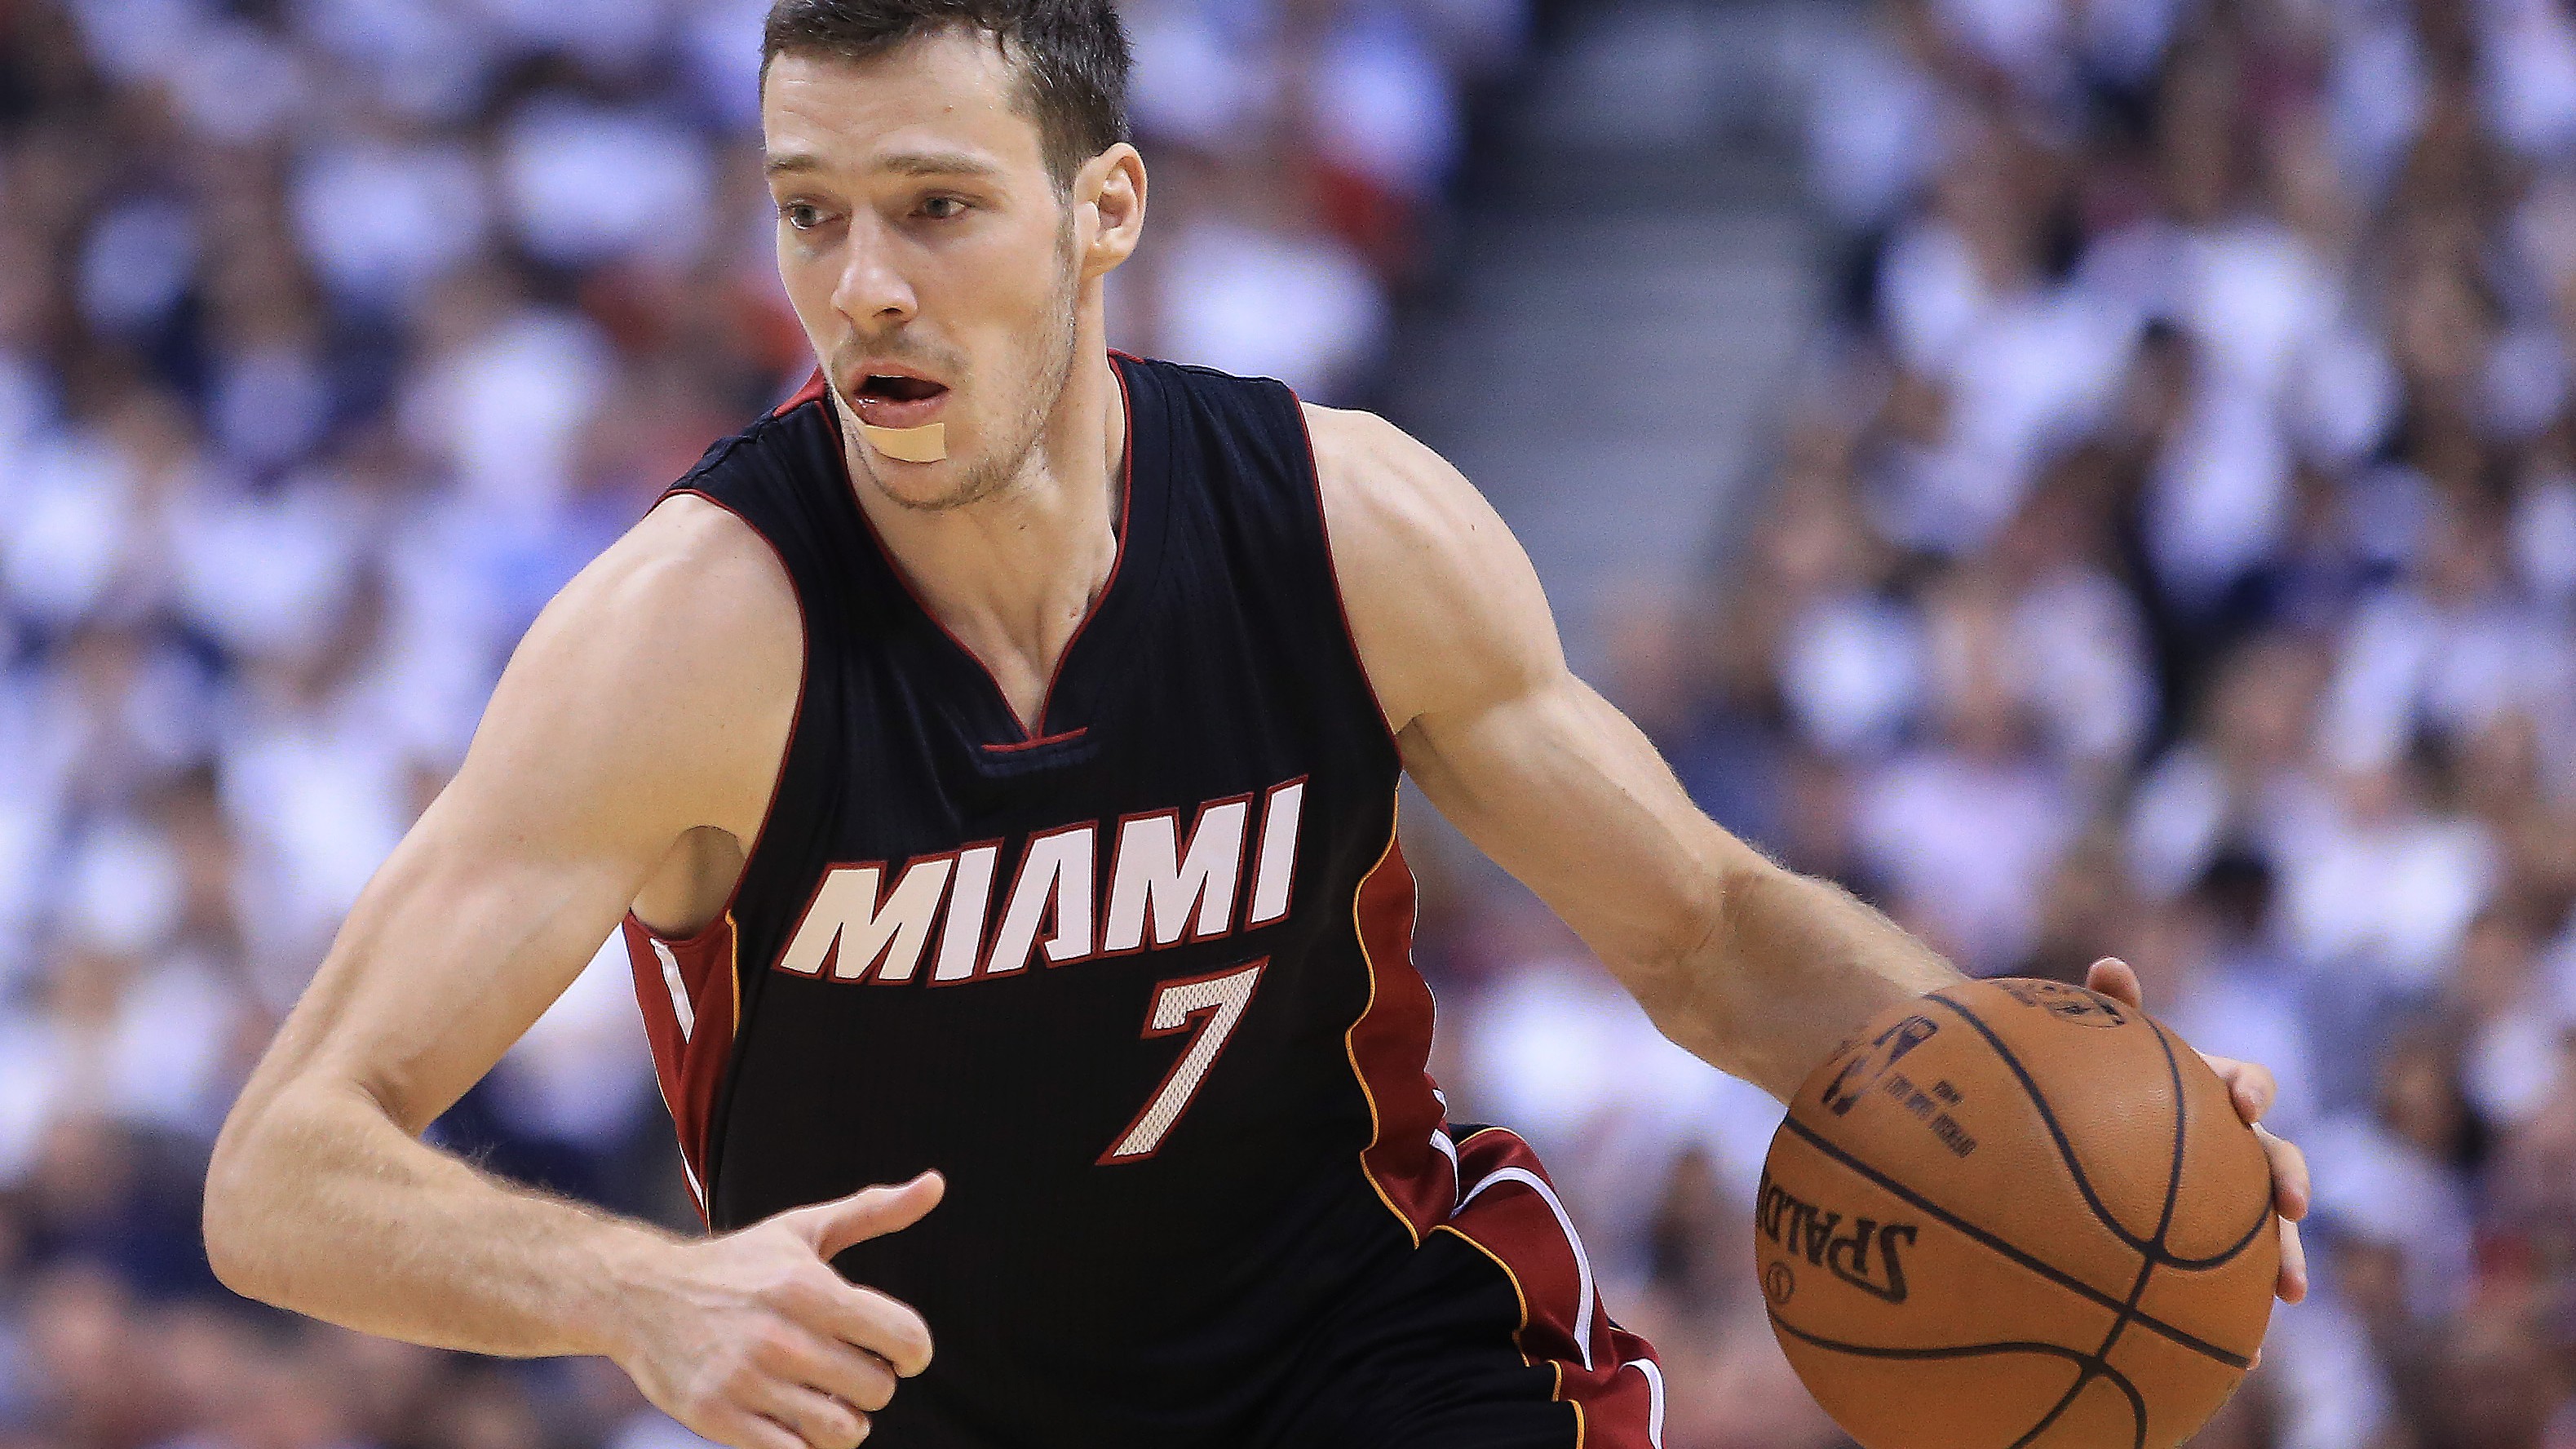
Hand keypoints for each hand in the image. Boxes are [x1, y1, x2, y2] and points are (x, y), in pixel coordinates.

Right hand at [611, 1172, 944, 1448]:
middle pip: (876, 1389)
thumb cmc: (737, 1265)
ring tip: (825, 1398)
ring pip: (842, 1431)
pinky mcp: (719, 1418)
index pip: (904, 1338)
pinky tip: (793, 1418)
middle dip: (872, 1384)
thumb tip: (937, 1184)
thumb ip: (874, 1211)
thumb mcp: (802, 1230)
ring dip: (844, 1421)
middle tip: (847, 1371)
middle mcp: (781, 1336)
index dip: (914, 1352)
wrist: (640, 1296)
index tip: (900, 1354)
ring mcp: (748, 1381)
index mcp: (808, 1288)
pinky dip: (805, 1443)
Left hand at [2084, 959, 2308, 1304]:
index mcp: (2212, 1092)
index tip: (2244, 1105)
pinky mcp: (2213, 1245)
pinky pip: (2231, 1282)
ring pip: (2268, 1230)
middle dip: (2288, 1182)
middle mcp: (2234, 1144)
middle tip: (2289, 1205)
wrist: (2088, 1127)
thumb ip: (2112, 1007)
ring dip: (2283, 1258)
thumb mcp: (2105, 1044)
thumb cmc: (2100, 1078)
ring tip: (2286, 1293)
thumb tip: (2109, 965)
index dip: (2253, 1090)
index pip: (2248, 1082)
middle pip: (2276, 1162)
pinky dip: (2238, 1315)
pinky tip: (2237, 1357)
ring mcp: (2230, 1198)